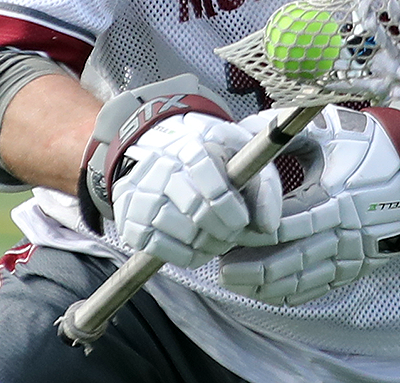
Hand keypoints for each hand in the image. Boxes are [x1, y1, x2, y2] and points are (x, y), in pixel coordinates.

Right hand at [77, 76, 279, 268]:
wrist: (171, 161)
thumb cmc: (217, 163)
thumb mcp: (245, 162)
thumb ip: (264, 187)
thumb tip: (270, 227)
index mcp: (190, 145)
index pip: (204, 170)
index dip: (227, 202)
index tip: (242, 220)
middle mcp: (159, 166)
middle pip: (194, 207)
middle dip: (222, 229)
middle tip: (234, 235)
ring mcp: (140, 193)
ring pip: (178, 230)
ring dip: (207, 244)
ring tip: (220, 241)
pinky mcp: (129, 220)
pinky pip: (158, 247)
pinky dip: (185, 255)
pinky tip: (200, 249)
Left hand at [219, 99, 399, 305]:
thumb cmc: (369, 145)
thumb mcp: (329, 129)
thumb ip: (282, 133)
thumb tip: (239, 143)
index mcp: (336, 198)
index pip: (283, 226)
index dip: (251, 233)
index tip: (227, 231)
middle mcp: (345, 233)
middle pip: (290, 261)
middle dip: (252, 267)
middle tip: (223, 267)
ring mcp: (353, 253)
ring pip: (303, 280)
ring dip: (266, 284)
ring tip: (237, 280)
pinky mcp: (357, 265)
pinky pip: (320, 287)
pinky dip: (291, 292)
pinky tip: (267, 290)